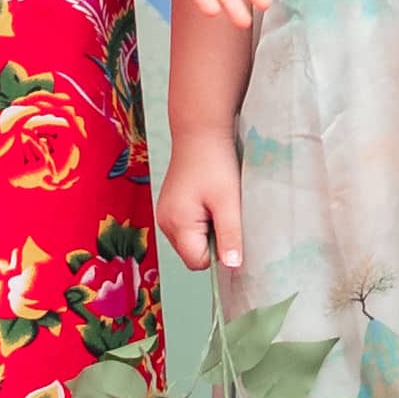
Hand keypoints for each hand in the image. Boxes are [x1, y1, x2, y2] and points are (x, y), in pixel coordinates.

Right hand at [155, 122, 249, 272]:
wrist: (200, 131)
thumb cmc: (215, 162)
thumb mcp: (228, 201)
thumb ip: (230, 235)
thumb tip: (233, 266)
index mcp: (177, 224)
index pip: (198, 262)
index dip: (219, 251)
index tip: (231, 228)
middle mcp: (165, 223)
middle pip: (193, 253)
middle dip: (213, 240)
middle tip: (225, 212)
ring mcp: (165, 215)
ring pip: (192, 240)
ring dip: (208, 230)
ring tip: (217, 203)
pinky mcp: (171, 207)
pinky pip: (188, 227)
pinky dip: (202, 220)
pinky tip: (209, 199)